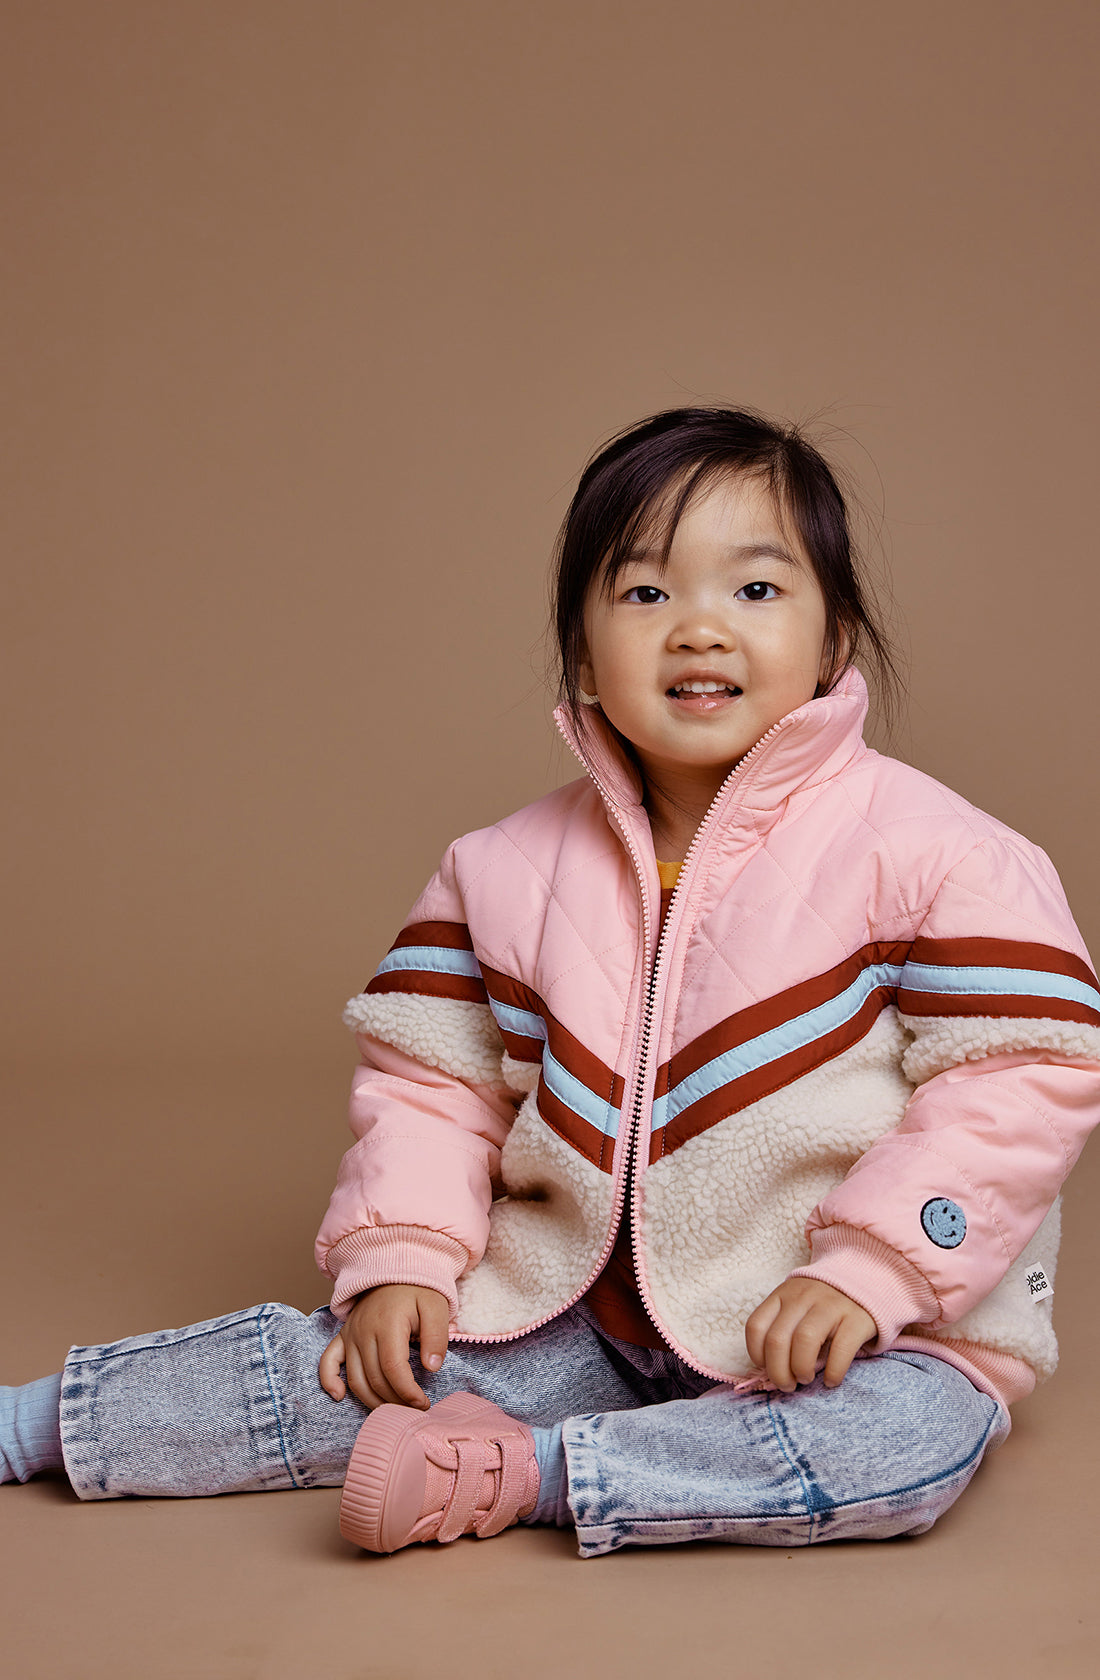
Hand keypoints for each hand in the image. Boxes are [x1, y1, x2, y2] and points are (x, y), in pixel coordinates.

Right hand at [318, 1284, 450, 1409]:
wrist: (395, 1270)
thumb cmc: (418, 1291)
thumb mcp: (436, 1307)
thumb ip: (437, 1337)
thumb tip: (432, 1367)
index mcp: (387, 1324)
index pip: (393, 1368)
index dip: (407, 1392)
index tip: (422, 1403)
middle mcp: (363, 1331)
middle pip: (374, 1378)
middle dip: (394, 1401)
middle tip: (413, 1410)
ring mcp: (350, 1334)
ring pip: (355, 1378)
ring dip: (372, 1401)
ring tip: (392, 1411)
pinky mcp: (342, 1336)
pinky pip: (327, 1362)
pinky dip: (328, 1381)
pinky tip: (339, 1396)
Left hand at [745, 1277, 876, 1391]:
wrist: (863, 1279)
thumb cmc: (822, 1303)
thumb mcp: (796, 1305)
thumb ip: (782, 1328)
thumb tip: (772, 1370)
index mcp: (783, 1294)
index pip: (756, 1326)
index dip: (757, 1354)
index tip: (767, 1368)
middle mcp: (803, 1297)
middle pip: (777, 1339)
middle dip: (778, 1371)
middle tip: (787, 1385)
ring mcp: (830, 1305)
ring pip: (804, 1340)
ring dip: (801, 1369)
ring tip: (805, 1380)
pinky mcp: (856, 1318)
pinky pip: (841, 1349)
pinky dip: (833, 1371)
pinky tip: (831, 1380)